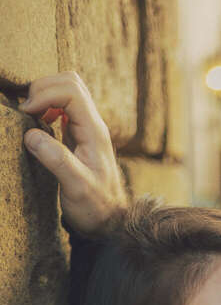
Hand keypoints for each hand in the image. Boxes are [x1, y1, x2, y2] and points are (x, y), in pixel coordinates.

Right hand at [21, 72, 127, 233]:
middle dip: (43, 88)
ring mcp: (87, 129)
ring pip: (67, 91)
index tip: (27, 113)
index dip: (44, 94)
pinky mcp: (80, 136)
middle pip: (70, 82)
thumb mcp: (76, 187)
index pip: (71, 90)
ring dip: (45, 95)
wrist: (109, 222)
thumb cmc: (95, 208)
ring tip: (32, 116)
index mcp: (94, 132)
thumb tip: (31, 134)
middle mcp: (93, 125)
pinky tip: (40, 125)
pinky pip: (64, 108)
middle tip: (27, 111)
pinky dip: (48, 107)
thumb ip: (56, 160)